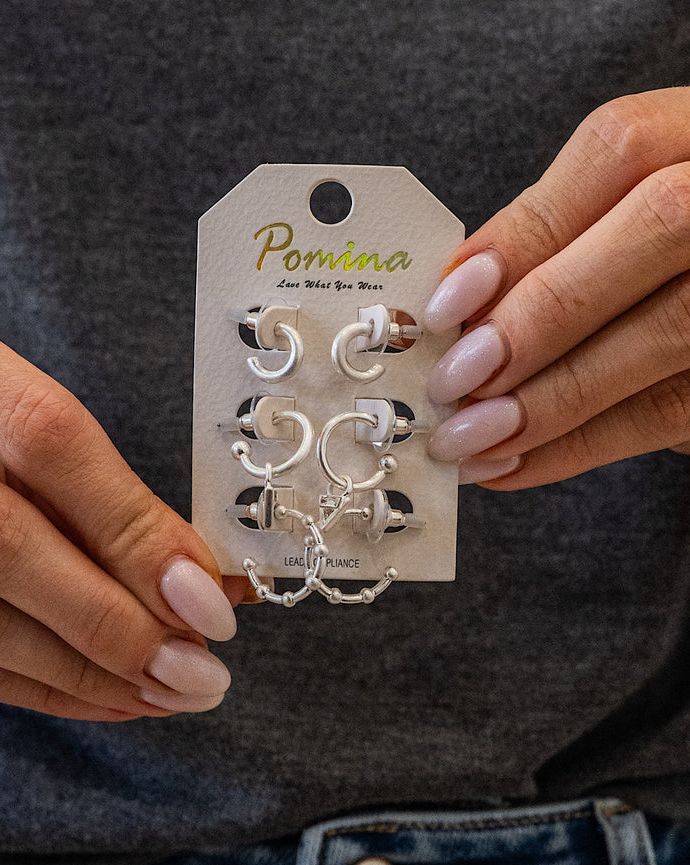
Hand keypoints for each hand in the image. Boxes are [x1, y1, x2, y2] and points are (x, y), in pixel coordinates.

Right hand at [0, 317, 239, 719]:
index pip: (46, 438)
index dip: (130, 524)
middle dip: (114, 621)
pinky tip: (110, 696)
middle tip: (200, 670)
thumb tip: (204, 573)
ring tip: (171, 692)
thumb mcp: (30, 419)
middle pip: (2, 543)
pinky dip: (41, 687)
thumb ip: (101, 483)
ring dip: (85, 673)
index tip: (207, 594)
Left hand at [422, 87, 689, 487]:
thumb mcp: (612, 218)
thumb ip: (553, 239)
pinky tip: (509, 464)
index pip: (616, 153)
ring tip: (466, 439)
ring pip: (669, 329)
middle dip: (537, 317)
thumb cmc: (647, 260)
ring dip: (548, 399)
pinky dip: (578, 446)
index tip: (444, 306)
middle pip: (656, 227)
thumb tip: (454, 307)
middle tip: (451, 382)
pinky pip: (671, 413)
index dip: (523, 233)